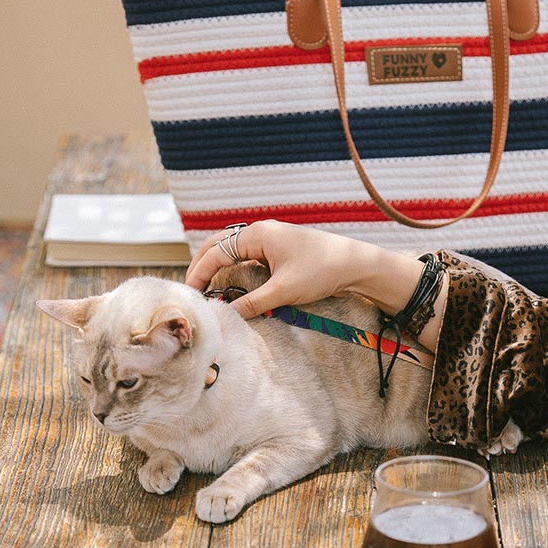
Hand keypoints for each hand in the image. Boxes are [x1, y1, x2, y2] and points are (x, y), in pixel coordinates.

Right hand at [185, 219, 423, 321]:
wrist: (356, 264)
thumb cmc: (322, 270)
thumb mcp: (284, 291)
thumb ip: (252, 302)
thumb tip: (226, 314)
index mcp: (258, 234)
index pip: (216, 252)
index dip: (199, 273)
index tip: (190, 294)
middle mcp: (261, 232)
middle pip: (219, 245)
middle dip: (202, 266)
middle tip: (192, 290)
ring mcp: (270, 240)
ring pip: (232, 251)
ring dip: (217, 267)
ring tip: (205, 288)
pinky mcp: (279, 250)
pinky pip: (247, 257)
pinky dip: (234, 269)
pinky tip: (231, 285)